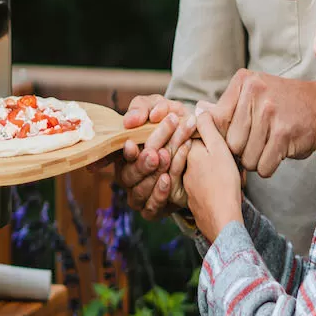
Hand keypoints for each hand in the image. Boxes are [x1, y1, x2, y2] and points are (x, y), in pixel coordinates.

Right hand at [115, 96, 199, 219]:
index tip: (131, 143)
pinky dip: (159, 193)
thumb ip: (143, 107)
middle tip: (156, 153)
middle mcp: (130, 175)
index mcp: (126, 154)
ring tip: (166, 159)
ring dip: (154, 174)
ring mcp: (141, 194)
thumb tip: (130, 120)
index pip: (115, 157)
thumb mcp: (160, 107)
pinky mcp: (154, 208)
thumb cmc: (174, 122)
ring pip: (141, 190)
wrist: (199, 143)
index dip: (124, 153)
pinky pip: (152, 206)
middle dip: (143, 163)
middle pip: (130, 175)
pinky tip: (168, 178)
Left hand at [185, 108, 243, 242]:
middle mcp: (182, 169)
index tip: (219, 137)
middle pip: (195, 153)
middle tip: (230, 162)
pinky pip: (201, 186)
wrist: (223, 220)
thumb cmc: (223, 182)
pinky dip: (212, 184)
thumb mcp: (219, 150)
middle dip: (211, 154)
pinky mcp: (193, 201)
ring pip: (199, 171)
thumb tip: (198, 109)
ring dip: (215, 170)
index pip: (190, 135)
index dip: (205, 133)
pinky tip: (227, 186)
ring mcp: (186, 186)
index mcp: (187, 153)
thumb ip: (208, 129)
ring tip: (233, 174)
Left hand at [213, 71, 315, 177]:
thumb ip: (227, 106)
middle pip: (230, 143)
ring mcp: (269, 112)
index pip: (216, 121)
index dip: (223, 137)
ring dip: (255, 161)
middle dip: (241, 152)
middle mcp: (255, 93)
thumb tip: (198, 112)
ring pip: (246, 158)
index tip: (235, 140)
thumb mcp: (254, 94)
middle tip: (256, 144)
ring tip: (267, 147)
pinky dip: (268, 167)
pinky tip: (277, 153)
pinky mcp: (284, 133)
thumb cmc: (281, 104)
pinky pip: (263, 166)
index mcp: (243, 81)